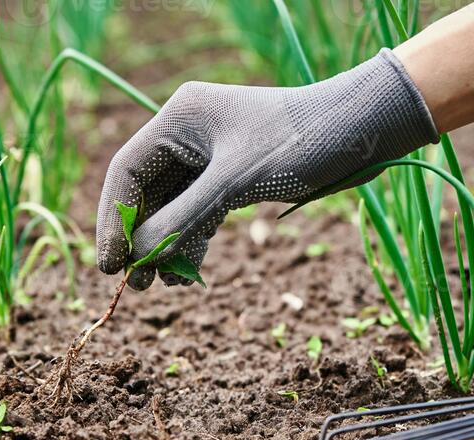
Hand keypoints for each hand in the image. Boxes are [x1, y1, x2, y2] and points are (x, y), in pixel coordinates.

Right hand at [96, 48, 437, 289]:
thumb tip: (137, 258)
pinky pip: (199, 213)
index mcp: (179, 119)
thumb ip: (184, 218)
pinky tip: (185, 272)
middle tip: (130, 284)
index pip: (126, 171)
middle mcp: (188, 135)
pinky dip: (191, 241)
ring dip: (163, 245)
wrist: (363, 131)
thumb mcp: (236, 182)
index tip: (109, 265)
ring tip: (157, 287)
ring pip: (171, 207)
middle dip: (137, 238)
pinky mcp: (232, 176)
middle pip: (144, 192)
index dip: (113, 220)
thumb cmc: (301, 143)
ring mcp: (210, 156)